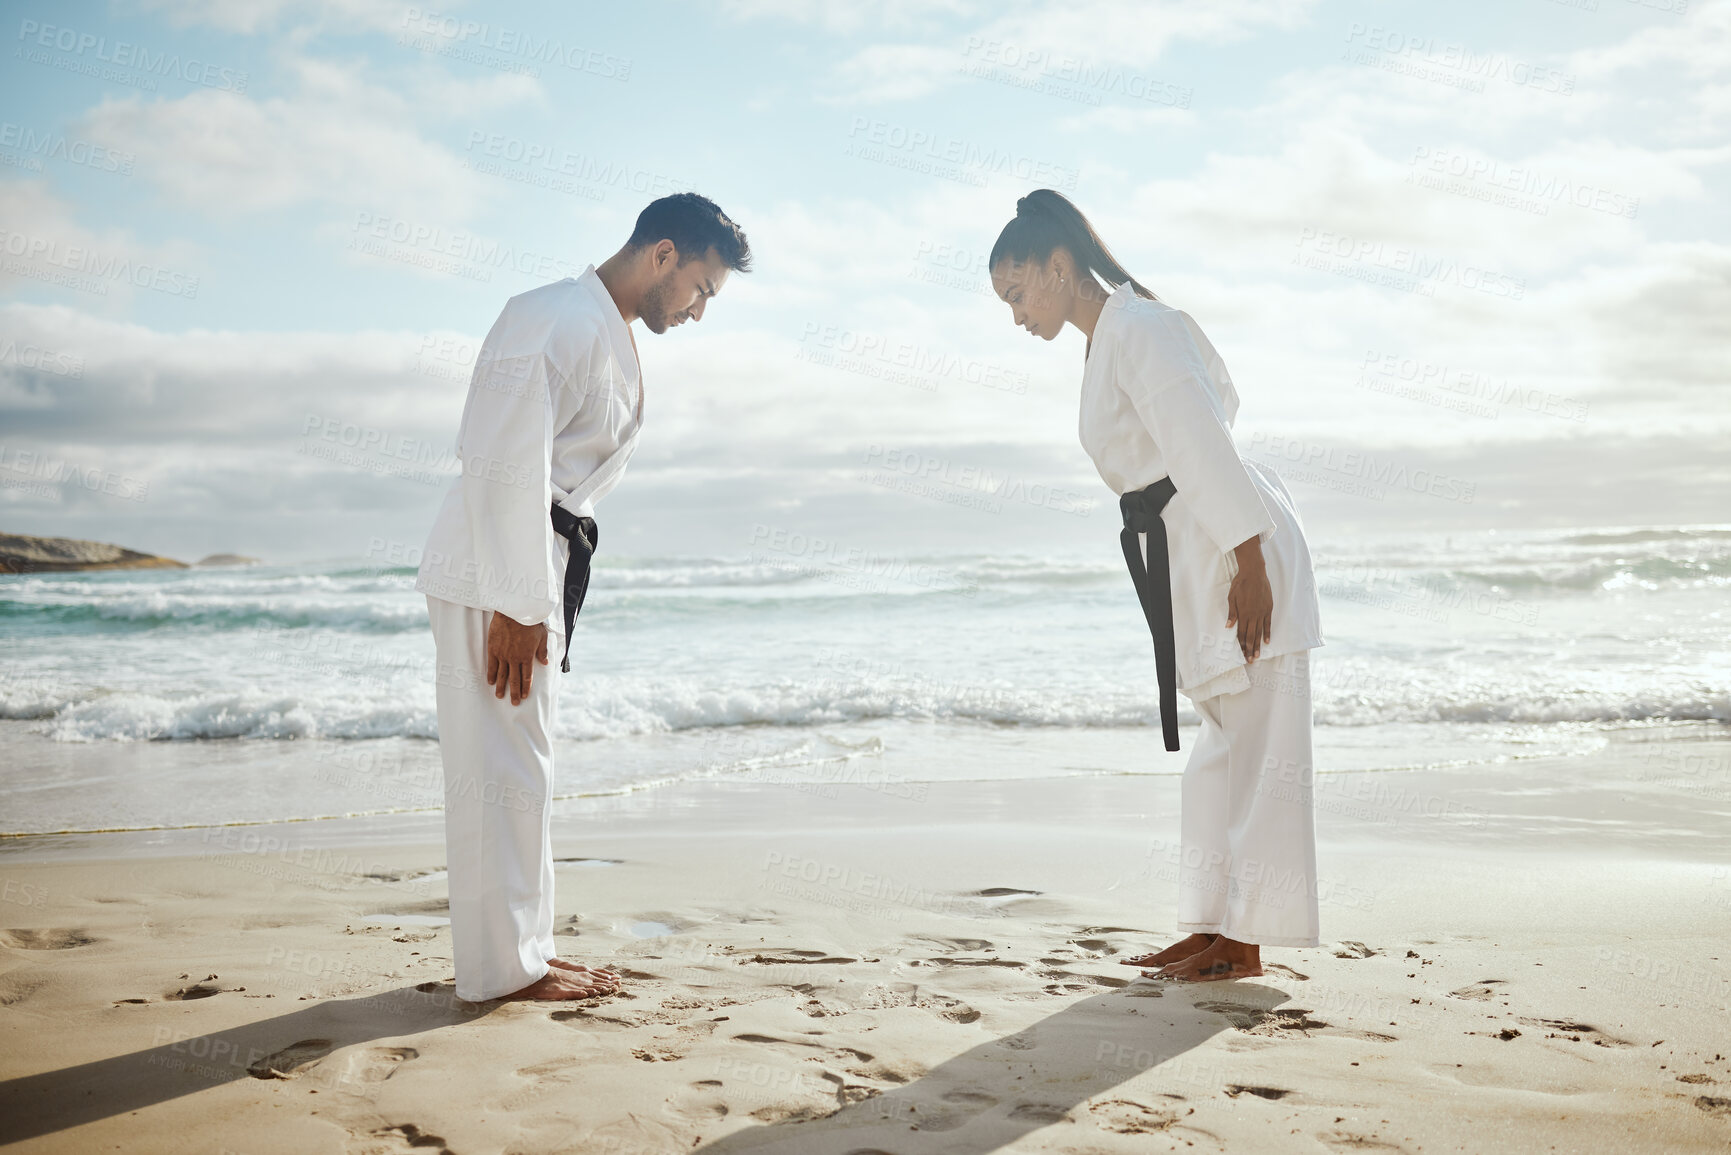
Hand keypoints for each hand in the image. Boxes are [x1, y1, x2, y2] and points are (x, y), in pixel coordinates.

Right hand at [486, 613, 548, 705]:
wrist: (514, 611)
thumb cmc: (530, 622)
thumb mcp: (542, 636)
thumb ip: (542, 651)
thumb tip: (545, 663)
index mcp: (527, 657)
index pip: (526, 677)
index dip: (525, 688)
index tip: (524, 696)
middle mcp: (515, 659)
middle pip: (514, 680)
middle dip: (514, 693)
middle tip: (514, 703)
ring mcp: (503, 655)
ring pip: (502, 675)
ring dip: (501, 687)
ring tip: (500, 696)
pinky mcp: (493, 649)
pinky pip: (492, 665)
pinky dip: (492, 674)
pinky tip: (491, 682)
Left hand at [1226, 537, 1272, 663]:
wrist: (1254, 573)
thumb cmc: (1240, 584)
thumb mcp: (1231, 598)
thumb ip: (1232, 613)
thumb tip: (1228, 627)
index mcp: (1243, 613)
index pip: (1242, 633)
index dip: (1242, 645)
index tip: (1242, 655)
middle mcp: (1253, 615)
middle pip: (1252, 636)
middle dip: (1250, 649)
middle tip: (1251, 661)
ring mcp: (1262, 612)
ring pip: (1260, 632)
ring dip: (1258, 644)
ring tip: (1258, 655)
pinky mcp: (1268, 608)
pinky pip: (1268, 623)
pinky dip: (1267, 632)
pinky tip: (1267, 641)